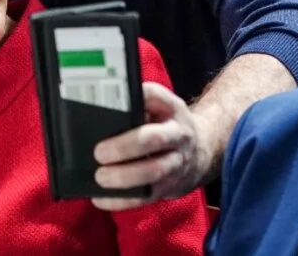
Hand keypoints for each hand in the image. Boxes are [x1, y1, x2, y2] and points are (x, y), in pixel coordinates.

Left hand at [91, 82, 213, 210]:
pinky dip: (121, 200)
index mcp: (172, 109)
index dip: (137, 98)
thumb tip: (99, 110)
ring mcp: (176, 163)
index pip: (155, 96)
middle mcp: (178, 135)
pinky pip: (145, 197)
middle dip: (125, 146)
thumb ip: (138, 106)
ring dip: (124, 176)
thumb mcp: (160, 109)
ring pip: (153, 171)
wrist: (198, 154)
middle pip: (154, 139)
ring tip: (100, 177)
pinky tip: (100, 199)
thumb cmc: (166, 127)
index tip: (112, 102)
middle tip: (99, 153)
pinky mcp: (168, 188)